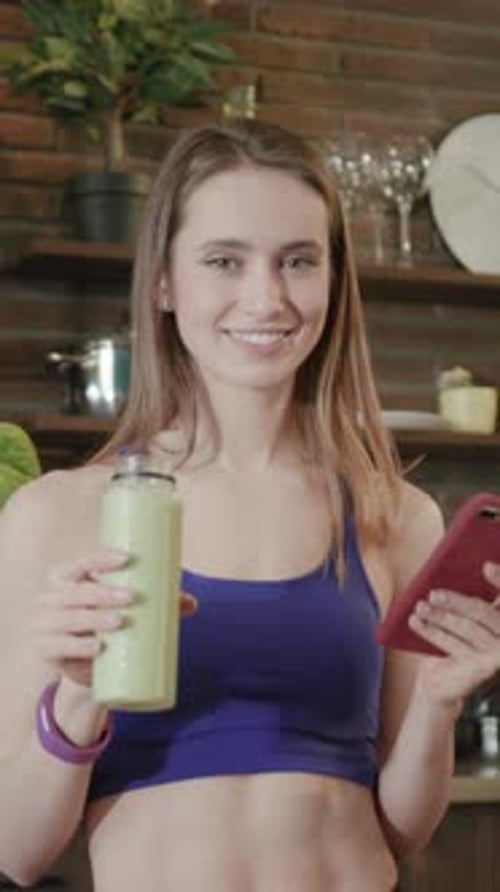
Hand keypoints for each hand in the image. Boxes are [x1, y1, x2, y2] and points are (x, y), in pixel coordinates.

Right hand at [33, 550, 197, 687]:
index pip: (80, 562)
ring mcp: (43, 625)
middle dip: (102, 593)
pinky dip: (79, 647)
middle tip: (132, 598)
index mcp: (64, 577)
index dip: (100, 558)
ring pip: (69, 619)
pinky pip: (59, 647)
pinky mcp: (46, 651)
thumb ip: (154, 604)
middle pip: (75, 592)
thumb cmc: (102, 624)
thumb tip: (191, 603)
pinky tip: (97, 648)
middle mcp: (49, 598)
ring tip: (121, 621)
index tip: (127, 559)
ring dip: (94, 620)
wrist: (81, 665)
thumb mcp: (122, 608)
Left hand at [408, 562, 499, 707]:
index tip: (485, 566)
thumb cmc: (457, 637)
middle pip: (482, 612)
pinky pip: (454, 644)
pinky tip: (416, 621)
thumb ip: (469, 591)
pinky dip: (432, 632)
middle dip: (456, 602)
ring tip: (420, 606)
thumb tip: (458, 566)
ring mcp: (496, 654)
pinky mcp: (482, 669)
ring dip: (440, 616)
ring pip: (466, 628)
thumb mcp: (464, 611)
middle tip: (433, 594)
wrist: (447, 679)